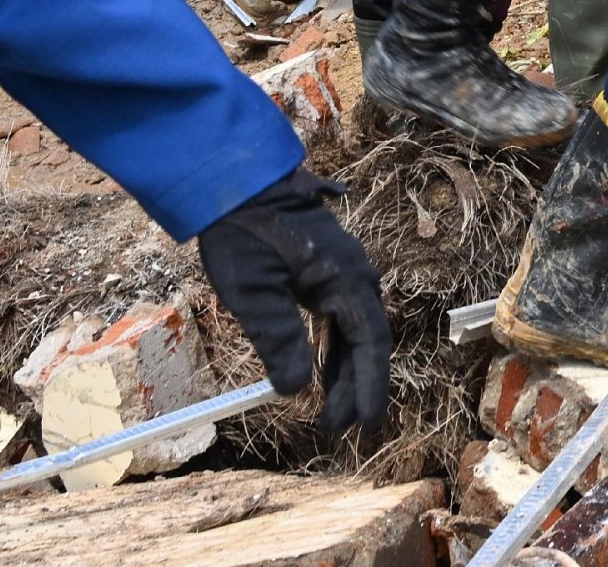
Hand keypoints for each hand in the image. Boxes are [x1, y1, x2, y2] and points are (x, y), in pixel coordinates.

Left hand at [198, 170, 391, 435]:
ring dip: (344, 369)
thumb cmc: (244, 232)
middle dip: (354, 386)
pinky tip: (321, 367)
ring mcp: (343, 269)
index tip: (367, 423)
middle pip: (365, 340)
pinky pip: (340, 316)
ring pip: (354, 329)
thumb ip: (278, 339)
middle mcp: (354, 275)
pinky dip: (334, 347)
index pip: (369, 342)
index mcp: (344, 279)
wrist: (237, 179)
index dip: (370, 385)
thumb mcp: (252, 291)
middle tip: (336, 428)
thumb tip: (295, 389)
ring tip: (330, 409)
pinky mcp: (326, 268)